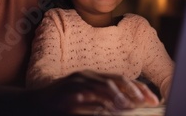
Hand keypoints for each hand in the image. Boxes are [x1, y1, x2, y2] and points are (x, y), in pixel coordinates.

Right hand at [31, 70, 159, 114]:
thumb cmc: (60, 103)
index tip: (153, 98)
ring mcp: (76, 84)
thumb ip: (102, 100)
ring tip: (131, 105)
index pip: (121, 79)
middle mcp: (86, 76)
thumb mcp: (84, 98)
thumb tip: (126, 106)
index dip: (139, 87)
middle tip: (147, 101)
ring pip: (103, 87)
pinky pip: (87, 97)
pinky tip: (109, 109)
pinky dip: (99, 103)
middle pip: (116, 80)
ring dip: (119, 96)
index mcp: (92, 76)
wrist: (32, 104)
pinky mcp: (67, 95)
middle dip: (134, 90)